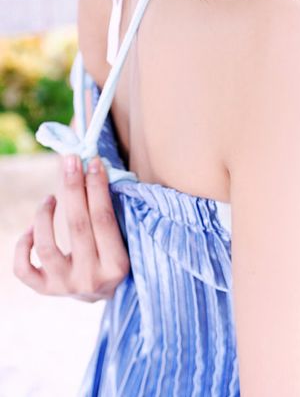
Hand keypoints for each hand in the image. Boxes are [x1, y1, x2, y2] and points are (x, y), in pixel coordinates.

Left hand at [13, 154, 129, 301]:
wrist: (105, 292)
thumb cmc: (116, 253)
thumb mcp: (123, 237)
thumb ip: (111, 209)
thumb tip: (93, 168)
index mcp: (117, 265)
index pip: (103, 219)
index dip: (97, 188)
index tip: (93, 162)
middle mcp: (90, 279)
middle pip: (77, 226)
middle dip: (73, 188)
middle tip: (70, 162)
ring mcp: (65, 287)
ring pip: (46, 247)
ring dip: (44, 215)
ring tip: (49, 198)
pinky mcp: (46, 290)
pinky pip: (23, 269)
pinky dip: (22, 245)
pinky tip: (31, 229)